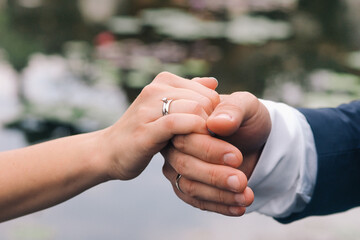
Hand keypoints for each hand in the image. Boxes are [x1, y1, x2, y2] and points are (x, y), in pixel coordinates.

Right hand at [100, 72, 218, 179]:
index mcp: (164, 81)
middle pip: (204, 100)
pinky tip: (194, 148)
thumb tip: (213, 81)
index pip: (208, 92)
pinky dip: (192, 134)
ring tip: (205, 147)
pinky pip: (177, 124)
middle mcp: (156, 89)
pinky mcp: (144, 129)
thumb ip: (190, 94)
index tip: (212, 133)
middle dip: (214, 124)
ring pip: (194, 109)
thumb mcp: (167, 110)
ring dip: (206, 132)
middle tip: (211, 142)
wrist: (109, 151)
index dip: (216, 114)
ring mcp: (148, 108)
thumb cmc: (145, 132)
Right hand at [162, 91, 270, 215]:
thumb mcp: (247, 107)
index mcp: (185, 121)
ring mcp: (179, 166)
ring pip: (189, 185)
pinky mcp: (187, 185)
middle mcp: (176, 144)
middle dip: (214, 175)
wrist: (257, 141)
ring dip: (219, 194)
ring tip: (247, 196)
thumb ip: (232, 110)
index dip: (208, 150)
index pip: (185, 138)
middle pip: (184, 164)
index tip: (236, 157)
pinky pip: (196, 201)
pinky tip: (239, 208)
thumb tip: (216, 123)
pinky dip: (219, 206)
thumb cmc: (248, 120)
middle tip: (241, 181)